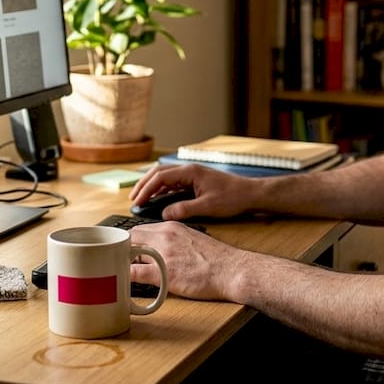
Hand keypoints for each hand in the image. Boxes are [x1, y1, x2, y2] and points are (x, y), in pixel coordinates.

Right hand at [128, 163, 253, 220]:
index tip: (136, 201)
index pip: (160, 177)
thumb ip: (185, 209)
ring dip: (152, 185)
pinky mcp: (196, 180)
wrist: (251, 193)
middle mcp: (189, 170)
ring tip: (141, 198)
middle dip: (144, 184)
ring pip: (165, 176)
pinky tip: (158, 199)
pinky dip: (162, 189)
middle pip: (159, 173)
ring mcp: (192, 174)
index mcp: (190, 172)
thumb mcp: (208, 206)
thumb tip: (165, 214)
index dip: (146, 189)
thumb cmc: (233, 197)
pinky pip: (173, 182)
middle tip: (132, 198)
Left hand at [129, 221, 241, 300]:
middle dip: (123, 250)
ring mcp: (162, 254)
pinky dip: (125, 277)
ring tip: (123, 274)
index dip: (131, 242)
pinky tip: (124, 284)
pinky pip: (133, 274)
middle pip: (130, 238)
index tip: (128, 252)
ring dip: (123, 263)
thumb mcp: (193, 239)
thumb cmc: (218, 260)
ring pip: (128, 253)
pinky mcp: (162, 273)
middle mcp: (164, 236)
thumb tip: (163, 251)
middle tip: (122, 263)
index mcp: (172, 227)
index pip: (140, 229)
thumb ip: (175, 241)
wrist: (233, 270)